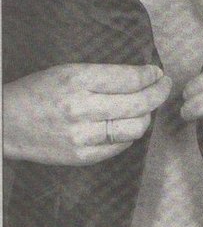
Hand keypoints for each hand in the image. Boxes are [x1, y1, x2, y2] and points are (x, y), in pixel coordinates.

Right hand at [4, 64, 171, 165]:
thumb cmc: (39, 90)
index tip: (158, 73)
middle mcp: (82, 107)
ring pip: (135, 127)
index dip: (151, 76)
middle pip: (139, 104)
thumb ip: (104, 74)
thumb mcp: (68, 70)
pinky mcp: (81, 157)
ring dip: (147, 115)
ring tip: (146, 106)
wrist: (7, 122)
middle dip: (159, 93)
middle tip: (164, 86)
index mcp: (78, 79)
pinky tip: (128, 123)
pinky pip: (120, 146)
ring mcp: (82, 136)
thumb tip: (142, 75)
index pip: (130, 78)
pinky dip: (130, 134)